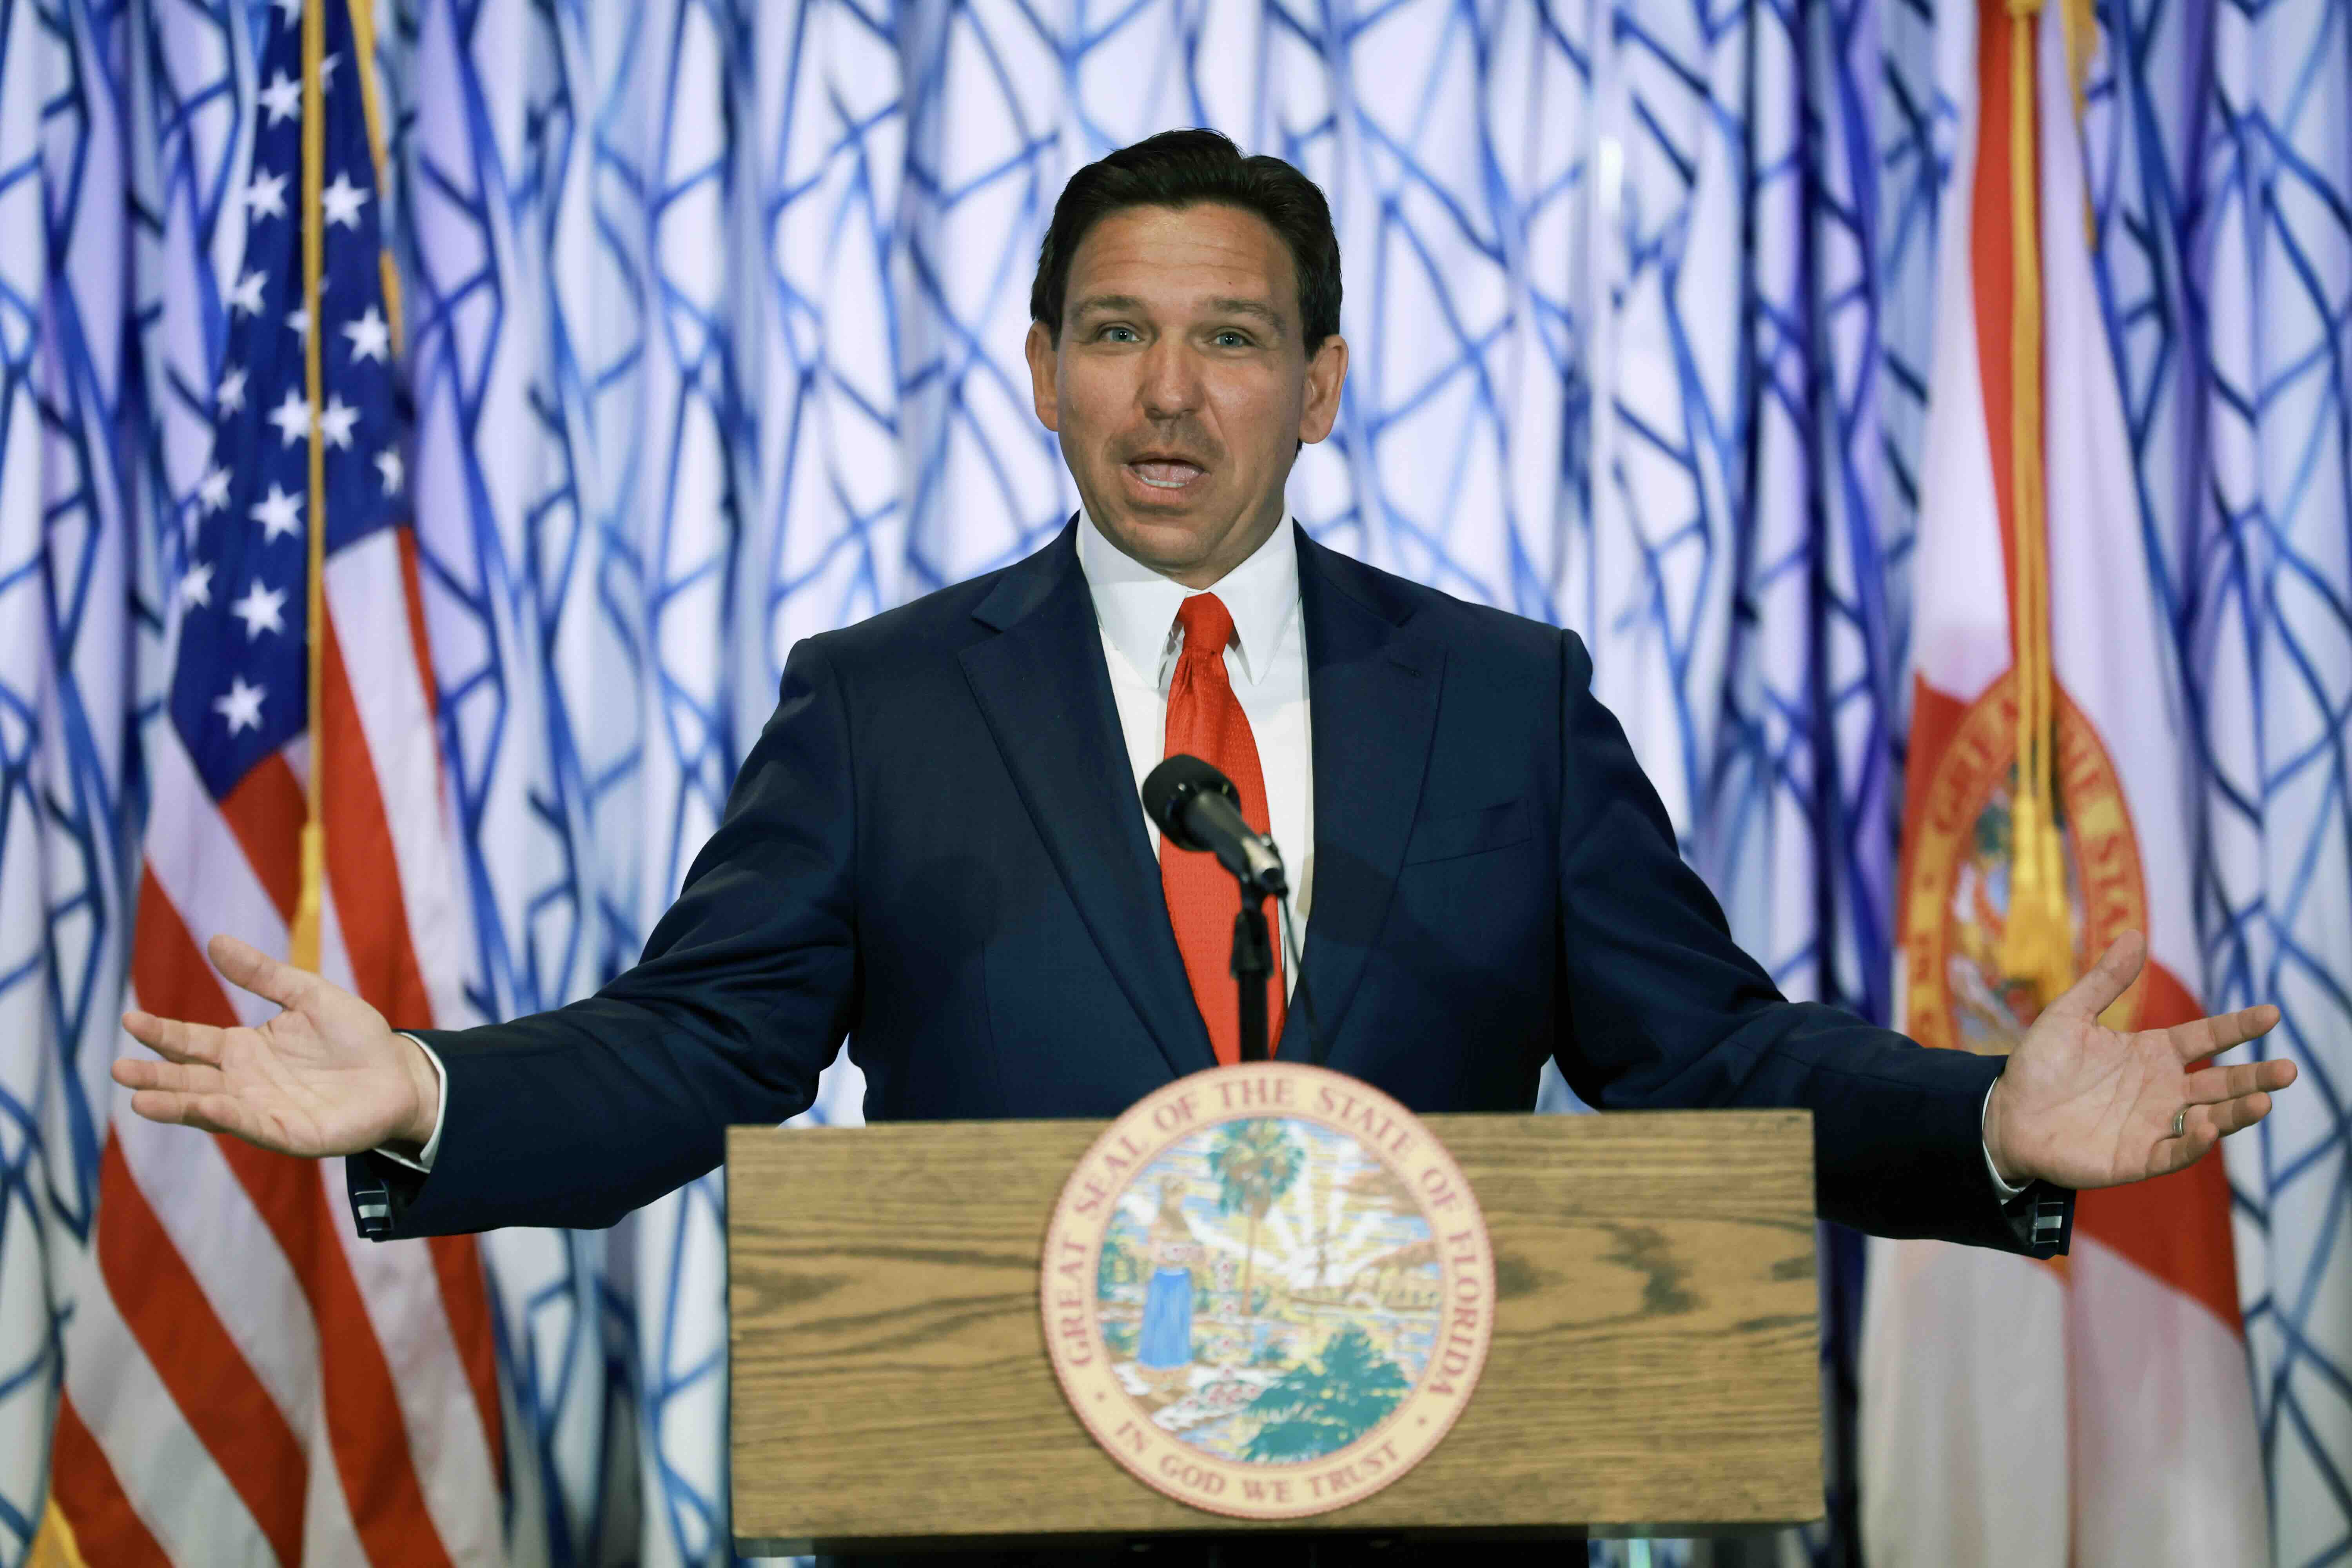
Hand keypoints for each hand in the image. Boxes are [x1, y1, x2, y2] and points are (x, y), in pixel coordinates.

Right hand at [113, 933, 438, 1157]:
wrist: (399, 1072)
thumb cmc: (355, 1035)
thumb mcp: (308, 995)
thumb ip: (263, 974)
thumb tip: (215, 940)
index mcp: (244, 1050)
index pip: (191, 1042)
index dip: (162, 1033)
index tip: (130, 1019)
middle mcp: (244, 1083)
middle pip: (189, 1079)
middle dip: (154, 1076)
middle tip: (118, 1069)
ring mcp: (263, 1111)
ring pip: (210, 1108)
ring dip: (176, 1104)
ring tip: (139, 1100)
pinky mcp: (291, 1134)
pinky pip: (253, 1125)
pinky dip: (228, 1116)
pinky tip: (205, 1106)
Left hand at [1984, 930, 2294, 1188]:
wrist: (2006, 1114)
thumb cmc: (2039, 1065)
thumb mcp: (2069, 1015)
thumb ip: (2105, 980)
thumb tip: (2135, 934)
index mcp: (2152, 1053)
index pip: (2205, 1038)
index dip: (2237, 1027)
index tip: (2271, 1013)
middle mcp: (2162, 1089)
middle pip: (2221, 1082)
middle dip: (2256, 1077)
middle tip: (2289, 1069)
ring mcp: (2153, 1124)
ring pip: (2209, 1118)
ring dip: (2237, 1112)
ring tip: (2264, 1101)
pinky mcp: (2137, 1157)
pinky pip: (2175, 1152)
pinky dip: (2194, 1142)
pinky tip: (2208, 1126)